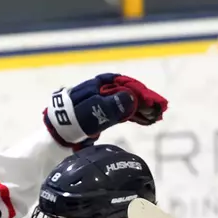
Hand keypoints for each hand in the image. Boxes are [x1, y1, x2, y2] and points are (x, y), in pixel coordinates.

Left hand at [44, 74, 167, 146]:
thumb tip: (131, 98)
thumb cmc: (71, 121)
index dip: (140, 91)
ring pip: (127, 103)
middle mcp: (102, 90)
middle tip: (160, 111)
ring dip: (141, 109)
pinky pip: (122, 112)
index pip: (125, 84)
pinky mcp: (103, 113)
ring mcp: (103, 102)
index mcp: (98, 85)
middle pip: (128, 93)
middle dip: (144, 101)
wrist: (57, 133)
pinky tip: (146, 120)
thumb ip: (109, 106)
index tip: (153, 101)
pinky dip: (134, 116)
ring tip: (156, 117)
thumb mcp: (90, 114)